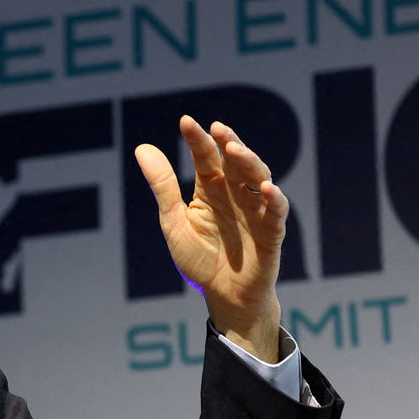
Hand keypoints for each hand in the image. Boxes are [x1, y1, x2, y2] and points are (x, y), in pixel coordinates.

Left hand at [134, 115, 287, 361]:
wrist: (222, 296)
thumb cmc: (199, 259)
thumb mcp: (174, 222)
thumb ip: (163, 187)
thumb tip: (141, 148)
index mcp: (210, 188)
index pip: (205, 157)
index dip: (197, 139)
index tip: (185, 122)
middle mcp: (235, 193)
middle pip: (235, 161)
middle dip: (229, 143)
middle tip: (218, 129)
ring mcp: (255, 209)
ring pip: (258, 177)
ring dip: (249, 162)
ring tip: (235, 151)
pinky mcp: (272, 231)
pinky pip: (277, 211)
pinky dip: (275, 198)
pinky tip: (267, 188)